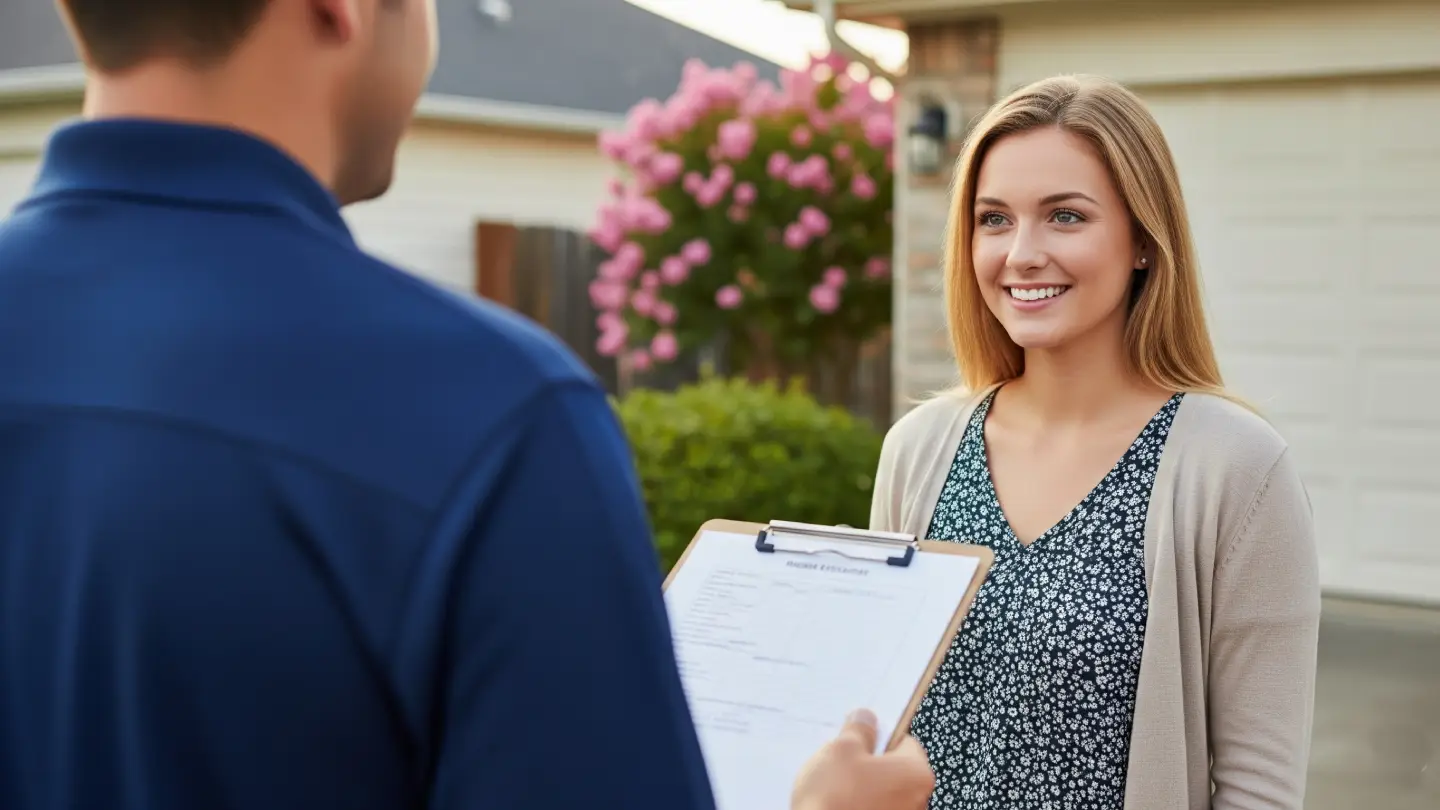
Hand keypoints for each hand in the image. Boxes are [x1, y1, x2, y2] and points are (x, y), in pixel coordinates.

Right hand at [791, 709, 935, 809]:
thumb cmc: (836, 800)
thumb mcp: (841, 750)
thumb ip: (858, 730)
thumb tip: (865, 718)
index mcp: (917, 774)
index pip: (906, 742)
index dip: (880, 737)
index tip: (860, 737)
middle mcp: (919, 802)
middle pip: (896, 771)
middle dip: (870, 766)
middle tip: (842, 764)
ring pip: (883, 796)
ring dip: (864, 790)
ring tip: (835, 791)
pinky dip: (859, 808)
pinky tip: (837, 807)